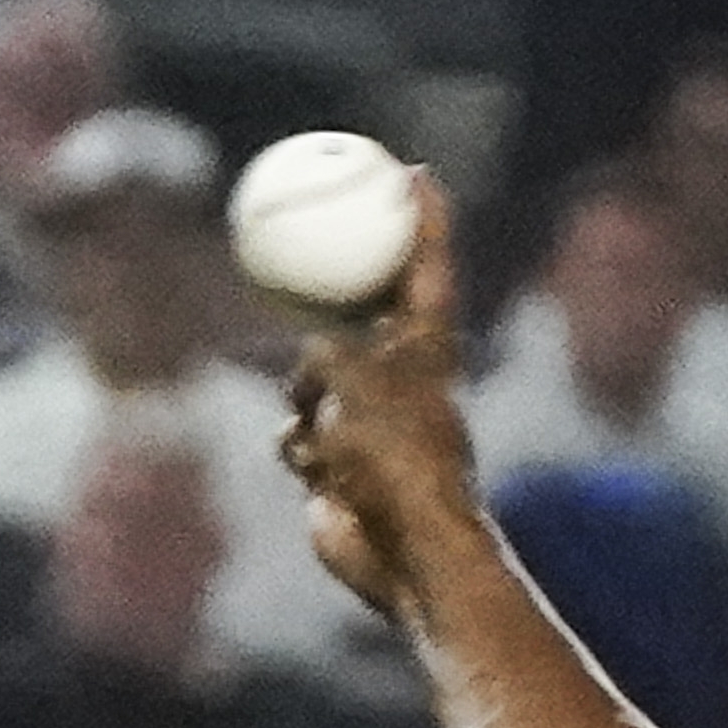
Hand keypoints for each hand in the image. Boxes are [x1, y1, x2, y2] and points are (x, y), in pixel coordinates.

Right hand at [273, 175, 478, 626]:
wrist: (409, 555)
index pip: (426, 267)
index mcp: (430, 353)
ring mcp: (370, 422)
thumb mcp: (359, 384)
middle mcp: (404, 382)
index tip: (417, 172)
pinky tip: (316, 471)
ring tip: (324, 422)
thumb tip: (312, 343)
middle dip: (338, 289)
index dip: (425, 219)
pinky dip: (300, 446)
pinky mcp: (340, 463)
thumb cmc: (400, 463)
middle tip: (305, 242)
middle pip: (364, 313)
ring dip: (305, 394)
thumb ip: (332, 348)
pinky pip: (297, 433)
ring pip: (312, 376)